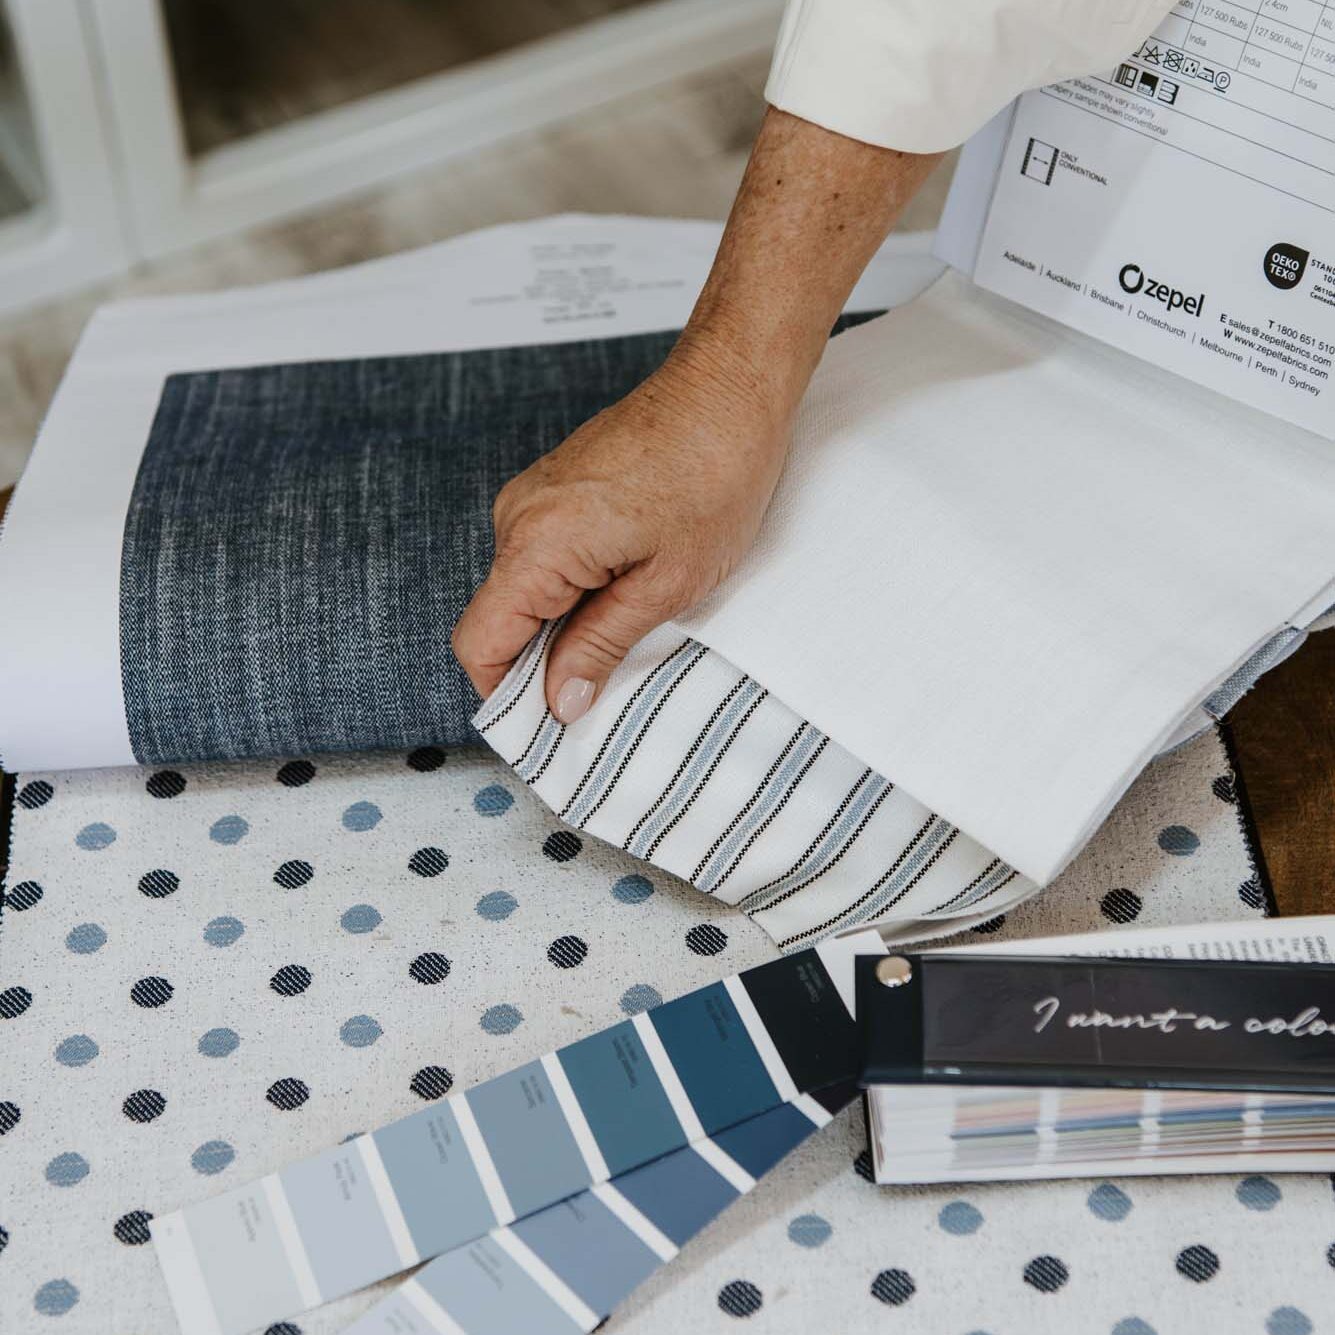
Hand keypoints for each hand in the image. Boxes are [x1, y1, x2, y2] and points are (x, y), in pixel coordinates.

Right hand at [453, 107, 939, 723]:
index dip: (506, 695)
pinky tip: (628, 586)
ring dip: (564, 623)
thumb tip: (561, 702)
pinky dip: (574, 587)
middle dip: (542, 663)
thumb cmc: (714, 474)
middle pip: (499, 621)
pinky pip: (543, 557)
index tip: (549, 725)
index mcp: (536, 544)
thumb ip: (601, 646)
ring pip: (524, 591)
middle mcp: (518, 517)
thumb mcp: (667, 584)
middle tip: (606, 685)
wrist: (731, 387)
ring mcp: (533, 497)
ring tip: (632, 624)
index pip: (480, 643)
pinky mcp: (554, 488)